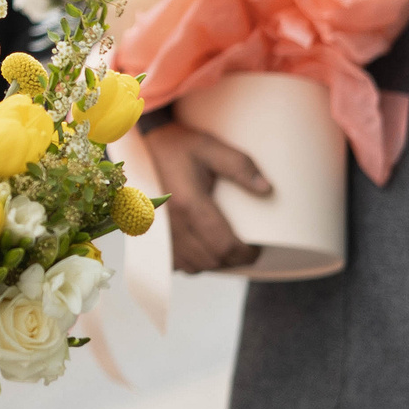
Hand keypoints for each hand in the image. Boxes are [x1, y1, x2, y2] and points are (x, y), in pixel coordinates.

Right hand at [145, 121, 269, 272]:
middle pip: (210, 260)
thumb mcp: (210, 147)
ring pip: (192, 265)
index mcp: (189, 203)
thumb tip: (267, 189)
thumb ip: (239, 166)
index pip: (223, 245)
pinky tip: (199, 250)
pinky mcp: (150, 233)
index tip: (256, 250)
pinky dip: (190, 262)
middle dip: (232, 260)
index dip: (245, 254)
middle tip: (244, 250)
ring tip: (223, 249)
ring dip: (211, 262)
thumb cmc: (177, 144)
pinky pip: (173, 263)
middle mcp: (172, 222)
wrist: (141, 143)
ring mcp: (158, 230)